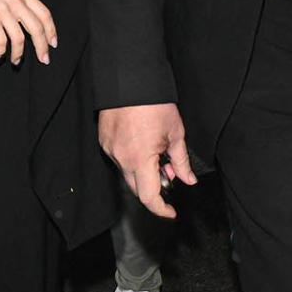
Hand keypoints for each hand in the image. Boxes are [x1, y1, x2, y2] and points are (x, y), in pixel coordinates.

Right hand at [0, 0, 56, 64]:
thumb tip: (26, 16)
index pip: (44, 14)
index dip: (51, 31)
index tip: (52, 44)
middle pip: (36, 28)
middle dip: (42, 47)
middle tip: (43, 59)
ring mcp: (1, 8)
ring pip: (19, 37)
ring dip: (19, 54)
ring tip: (16, 61)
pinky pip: (0, 40)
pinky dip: (1, 51)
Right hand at [98, 103, 196, 219]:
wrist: (130, 80)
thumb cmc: (154, 103)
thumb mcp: (175, 133)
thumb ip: (181, 161)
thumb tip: (187, 179)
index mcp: (140, 159)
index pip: (149, 197)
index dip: (161, 209)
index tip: (171, 212)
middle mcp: (121, 158)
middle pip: (137, 189)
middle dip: (155, 188)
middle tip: (170, 173)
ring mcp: (110, 150)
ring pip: (128, 173)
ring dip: (144, 172)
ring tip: (158, 152)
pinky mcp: (104, 141)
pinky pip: (119, 159)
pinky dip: (133, 160)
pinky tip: (144, 145)